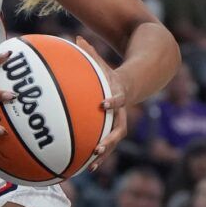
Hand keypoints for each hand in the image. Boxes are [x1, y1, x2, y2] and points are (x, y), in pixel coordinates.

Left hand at [76, 39, 130, 168]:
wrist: (129, 86)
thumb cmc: (109, 75)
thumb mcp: (102, 64)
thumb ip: (90, 53)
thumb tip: (76, 37)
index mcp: (119, 96)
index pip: (118, 99)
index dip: (112, 102)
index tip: (103, 104)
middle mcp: (121, 114)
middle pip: (119, 129)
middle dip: (109, 140)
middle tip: (98, 147)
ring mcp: (118, 125)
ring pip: (113, 143)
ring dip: (103, 156)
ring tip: (90, 166)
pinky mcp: (112, 132)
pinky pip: (104, 147)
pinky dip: (95, 158)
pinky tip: (82, 168)